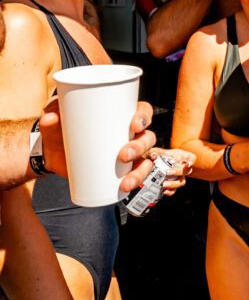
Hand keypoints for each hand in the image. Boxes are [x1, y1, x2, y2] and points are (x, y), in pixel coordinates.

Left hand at [41, 100, 156, 192]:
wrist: (52, 151)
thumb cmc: (61, 126)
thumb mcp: (57, 116)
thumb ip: (52, 114)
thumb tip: (50, 118)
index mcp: (121, 115)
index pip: (143, 111)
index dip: (144, 117)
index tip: (134, 125)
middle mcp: (129, 133)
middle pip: (147, 137)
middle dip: (140, 146)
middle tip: (123, 155)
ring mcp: (127, 153)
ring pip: (145, 159)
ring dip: (141, 170)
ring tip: (126, 181)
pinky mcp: (120, 170)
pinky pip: (136, 175)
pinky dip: (135, 182)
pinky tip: (125, 188)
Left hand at [146, 147, 195, 195]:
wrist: (153, 164)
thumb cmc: (158, 155)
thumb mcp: (158, 152)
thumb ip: (156, 152)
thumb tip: (153, 155)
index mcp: (181, 157)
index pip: (191, 158)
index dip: (191, 161)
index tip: (187, 164)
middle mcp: (182, 167)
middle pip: (187, 171)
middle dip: (178, 172)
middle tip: (168, 172)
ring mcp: (178, 177)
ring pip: (182, 182)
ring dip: (174, 184)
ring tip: (164, 184)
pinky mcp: (173, 184)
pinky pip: (175, 190)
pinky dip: (170, 191)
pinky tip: (164, 191)